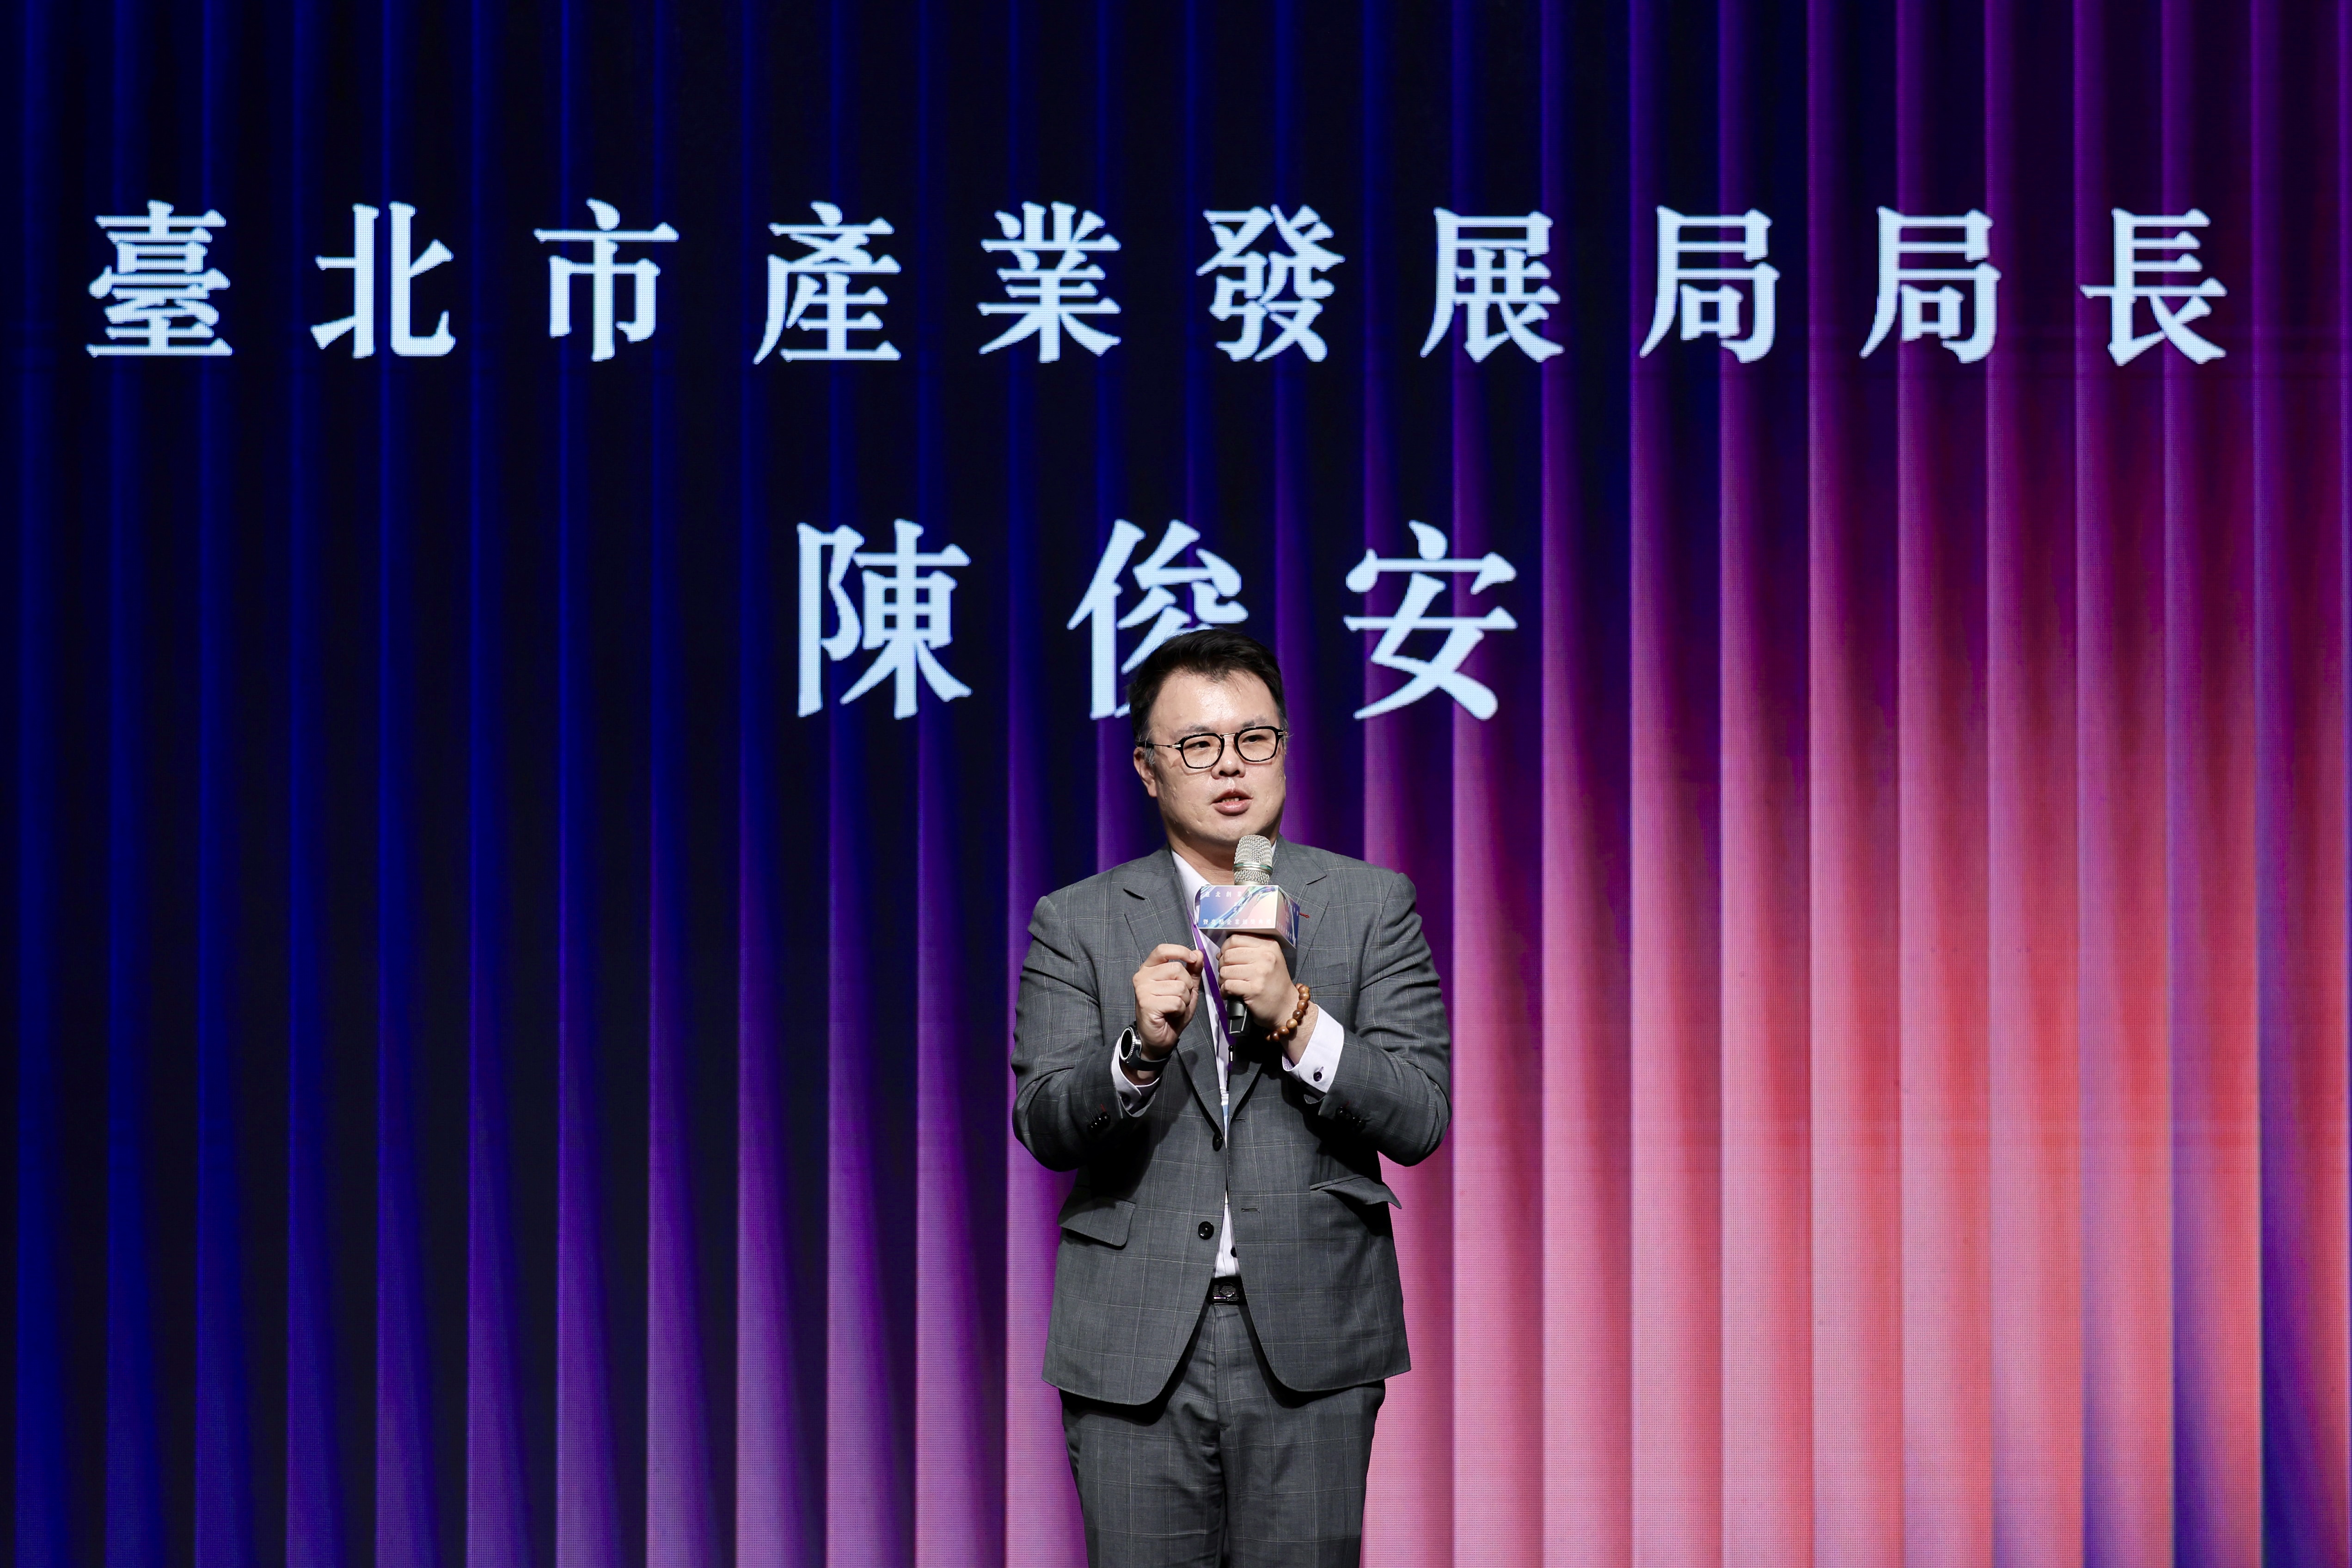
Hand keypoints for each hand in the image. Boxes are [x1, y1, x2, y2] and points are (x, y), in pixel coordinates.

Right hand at [1132, 943, 1203, 1059]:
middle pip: (1177, 968)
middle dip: (1187, 985)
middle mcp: (1142, 976)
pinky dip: (1180, 1010)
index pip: (1163, 950)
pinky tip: (1171, 1013)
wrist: (1159, 1037)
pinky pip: (1176, 1001)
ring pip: (1179, 986)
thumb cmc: (1170, 1012)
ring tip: (1175, 1007)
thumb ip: (1192, 971)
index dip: (1181, 951)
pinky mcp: (1146, 1004)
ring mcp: (1143, 990)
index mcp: (1150, 968)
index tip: (1192, 959)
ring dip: (1184, 1000)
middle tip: (1180, 997)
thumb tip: (1199, 953)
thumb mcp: (1185, 988)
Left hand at [1215, 934, 1313, 1057]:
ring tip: (1229, 985)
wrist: (1287, 1006)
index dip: (1225, 949)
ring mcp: (1260, 973)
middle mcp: (1265, 956)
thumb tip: (1221, 953)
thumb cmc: (1275, 983)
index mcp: (1268, 946)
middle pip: (1228, 955)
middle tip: (1227, 975)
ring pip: (1226, 970)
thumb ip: (1249, 951)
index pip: (1235, 939)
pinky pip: (1228, 985)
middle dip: (1222, 966)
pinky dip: (1224, 991)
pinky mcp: (1254, 989)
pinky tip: (1229, 994)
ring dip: (1222, 980)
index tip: (1226, 958)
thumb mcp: (1269, 959)